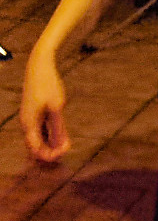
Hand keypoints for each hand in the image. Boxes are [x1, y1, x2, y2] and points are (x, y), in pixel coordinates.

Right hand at [20, 43, 69, 164]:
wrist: (39, 65)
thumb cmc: (48, 84)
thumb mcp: (56, 107)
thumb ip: (59, 128)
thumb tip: (62, 146)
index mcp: (29, 124)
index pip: (36, 150)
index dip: (50, 155)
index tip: (65, 151)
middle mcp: (26, 123)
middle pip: (35, 147)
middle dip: (50, 152)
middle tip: (67, 150)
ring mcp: (29, 118)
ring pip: (38, 139)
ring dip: (51, 145)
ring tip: (66, 145)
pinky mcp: (34, 113)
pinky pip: (40, 130)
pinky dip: (50, 136)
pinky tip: (62, 137)